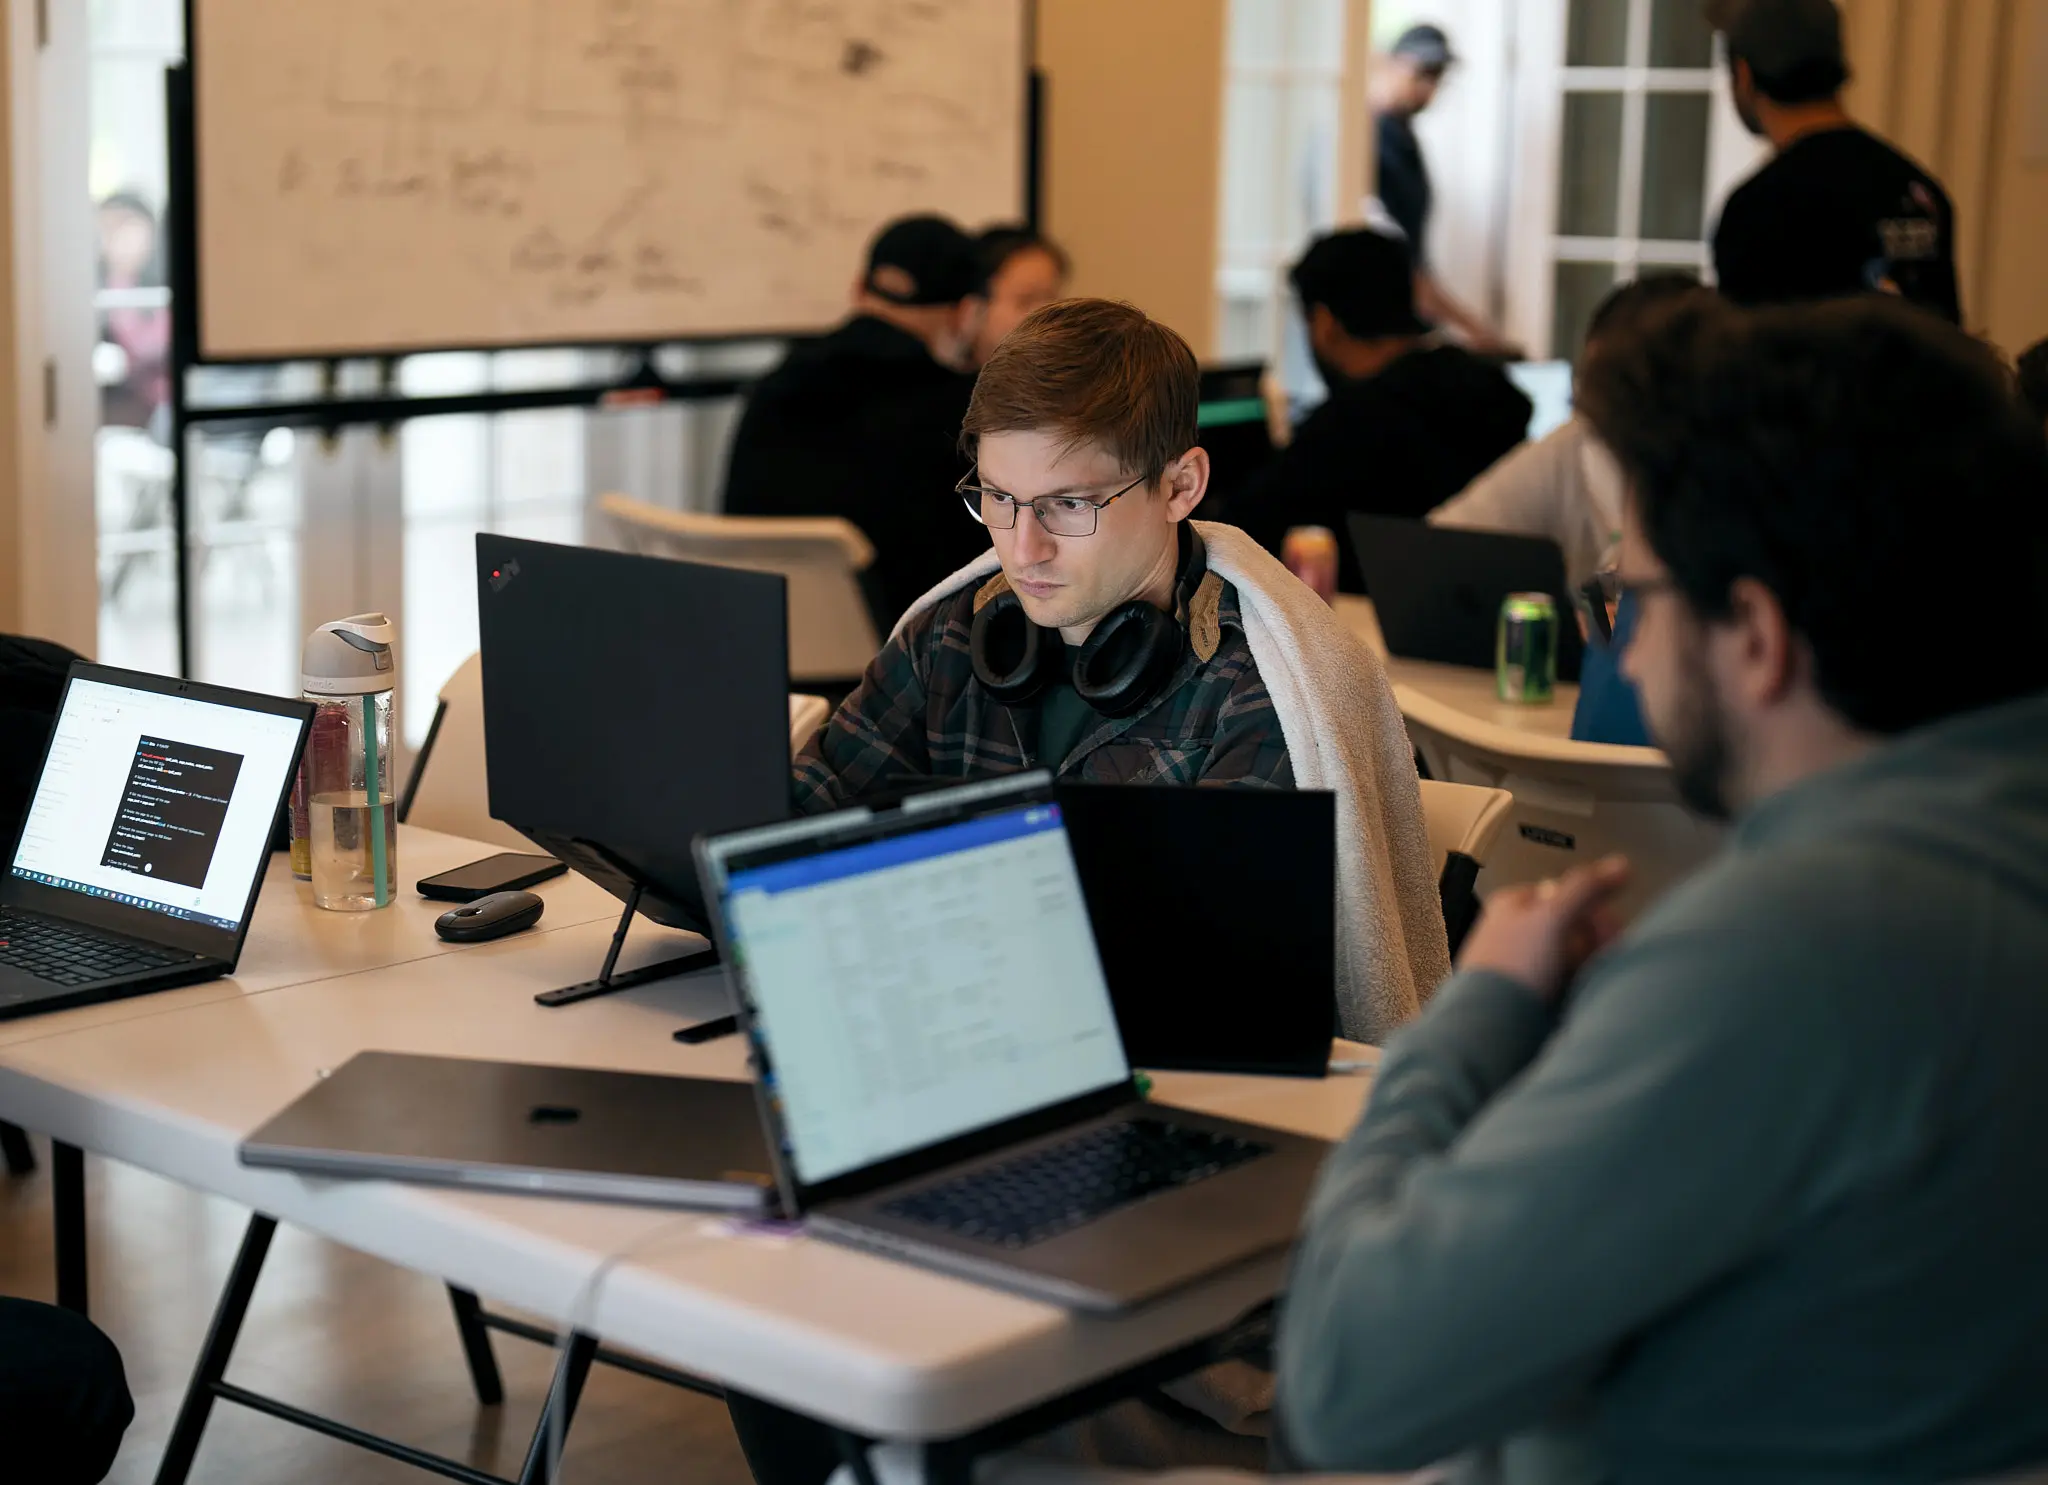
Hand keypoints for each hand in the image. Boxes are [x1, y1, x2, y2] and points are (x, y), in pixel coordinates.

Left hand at [1456, 856, 1631, 1002]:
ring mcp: (1522, 962)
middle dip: (1596, 937)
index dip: (1595, 909)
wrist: (1491, 1023)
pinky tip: (1585, 991)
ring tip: (1598, 974)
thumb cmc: (1514, 966)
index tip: (1611, 926)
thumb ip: (1586, 888)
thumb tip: (1621, 864)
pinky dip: (1580, 982)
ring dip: (1591, 961)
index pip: (1567, 894)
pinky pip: (1564, 980)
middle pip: (1572, 925)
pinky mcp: (1529, 991)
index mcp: (1513, 903)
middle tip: (1610, 950)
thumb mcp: (1552, 918)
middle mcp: (1515, 929)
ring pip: (1571, 954)